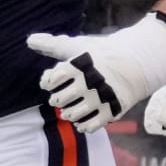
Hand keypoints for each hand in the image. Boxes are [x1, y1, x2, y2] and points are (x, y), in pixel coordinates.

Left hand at [27, 14, 165, 133]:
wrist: (137, 64)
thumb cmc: (102, 54)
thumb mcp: (78, 46)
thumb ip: (52, 45)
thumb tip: (29, 40)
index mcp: (79, 66)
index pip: (50, 80)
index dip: (49, 82)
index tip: (55, 80)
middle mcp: (89, 82)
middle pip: (58, 100)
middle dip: (57, 99)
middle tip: (63, 97)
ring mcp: (100, 98)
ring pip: (72, 115)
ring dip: (68, 113)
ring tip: (71, 109)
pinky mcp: (111, 111)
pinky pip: (89, 126)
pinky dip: (82, 125)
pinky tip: (84, 118)